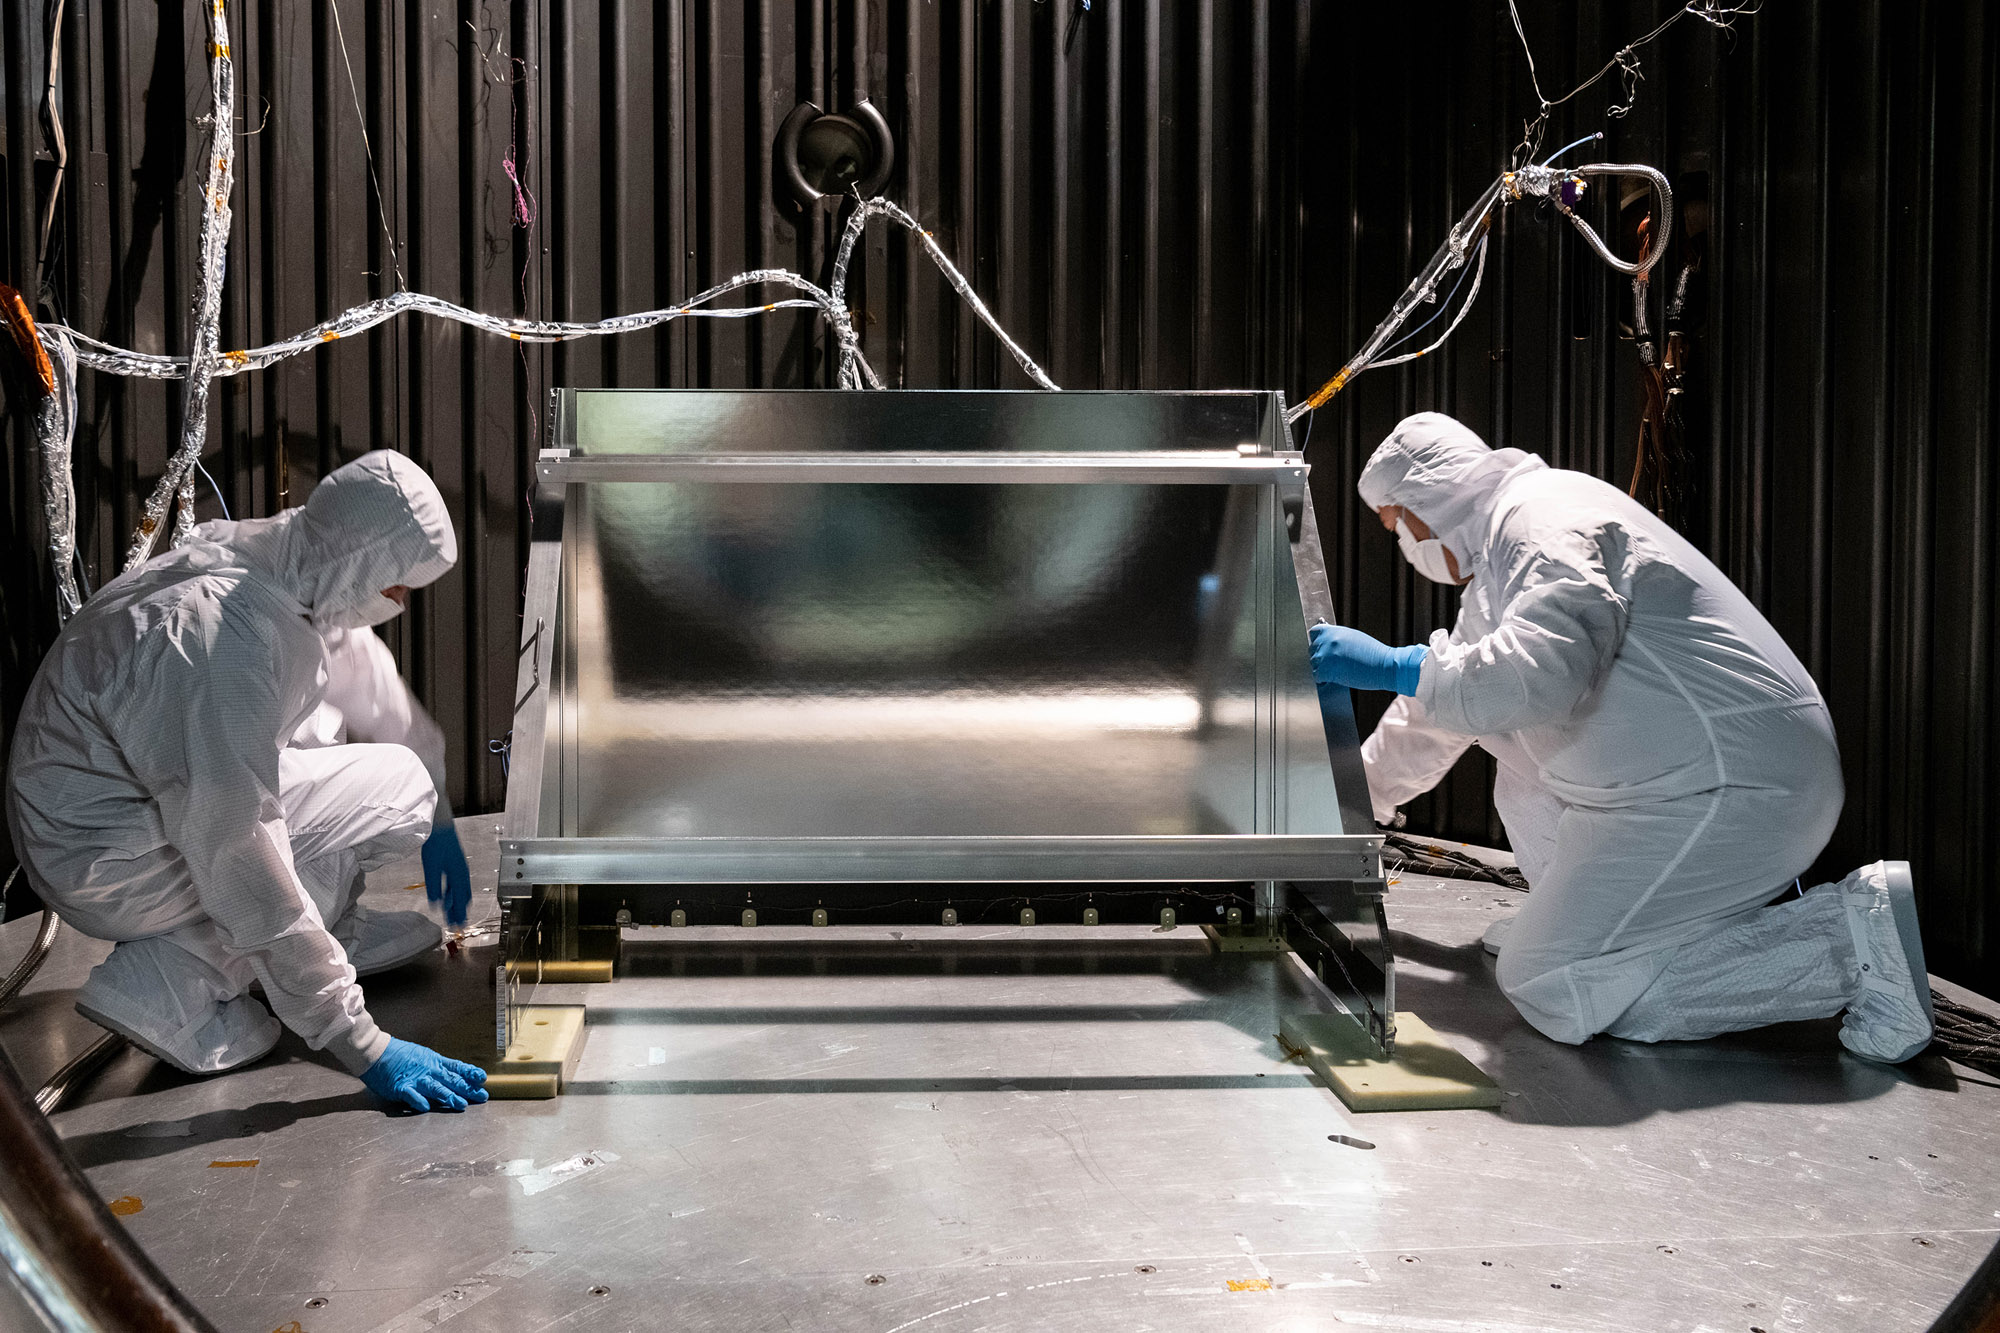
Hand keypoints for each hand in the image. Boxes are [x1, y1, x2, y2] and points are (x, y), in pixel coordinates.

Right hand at [361, 1037, 488, 1111]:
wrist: (375, 1052)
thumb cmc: (398, 1055)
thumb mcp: (423, 1056)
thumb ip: (437, 1067)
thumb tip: (454, 1075)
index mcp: (434, 1061)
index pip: (456, 1067)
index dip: (470, 1073)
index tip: (483, 1078)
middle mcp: (428, 1069)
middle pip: (451, 1079)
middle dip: (467, 1088)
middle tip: (482, 1096)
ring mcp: (414, 1078)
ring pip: (435, 1088)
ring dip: (449, 1096)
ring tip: (461, 1104)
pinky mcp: (400, 1087)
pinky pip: (410, 1094)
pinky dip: (418, 1100)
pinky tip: (426, 1107)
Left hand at [420, 823, 472, 927]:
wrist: (439, 826)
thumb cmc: (436, 845)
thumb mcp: (432, 869)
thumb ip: (435, 888)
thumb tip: (436, 905)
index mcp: (459, 876)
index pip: (461, 901)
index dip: (459, 915)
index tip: (456, 927)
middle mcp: (462, 873)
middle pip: (464, 898)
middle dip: (460, 912)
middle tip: (456, 924)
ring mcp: (459, 868)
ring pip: (461, 891)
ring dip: (457, 903)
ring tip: (451, 912)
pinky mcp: (454, 863)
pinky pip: (457, 884)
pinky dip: (454, 894)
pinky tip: (446, 895)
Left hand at [1308, 622, 1427, 695]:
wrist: (1384, 664)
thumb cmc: (1373, 654)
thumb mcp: (1353, 638)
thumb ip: (1337, 639)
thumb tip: (1327, 643)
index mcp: (1334, 631)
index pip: (1314, 632)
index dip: (1317, 641)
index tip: (1320, 647)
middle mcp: (1327, 641)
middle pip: (1312, 650)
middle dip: (1320, 657)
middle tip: (1332, 664)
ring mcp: (1325, 655)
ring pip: (1314, 665)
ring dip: (1322, 669)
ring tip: (1337, 672)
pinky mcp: (1326, 670)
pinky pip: (1317, 677)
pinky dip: (1324, 680)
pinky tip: (1335, 679)